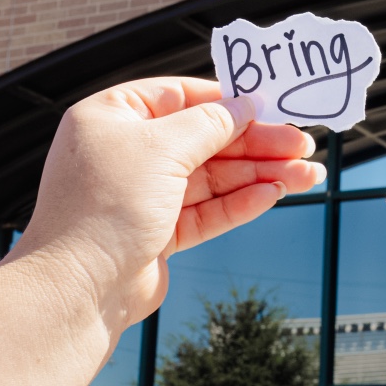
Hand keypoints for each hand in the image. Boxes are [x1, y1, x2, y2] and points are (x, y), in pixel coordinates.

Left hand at [9, 77, 323, 341]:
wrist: (78, 289)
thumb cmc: (104, 207)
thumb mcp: (162, 148)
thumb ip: (210, 124)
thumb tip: (244, 106)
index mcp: (112, 117)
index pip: (180, 96)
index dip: (227, 99)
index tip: (270, 104)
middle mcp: (126, 152)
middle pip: (205, 139)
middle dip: (256, 142)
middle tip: (302, 143)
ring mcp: (143, 194)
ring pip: (213, 177)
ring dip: (260, 174)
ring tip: (307, 174)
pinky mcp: (158, 232)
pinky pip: (208, 210)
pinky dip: (242, 201)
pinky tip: (276, 193)